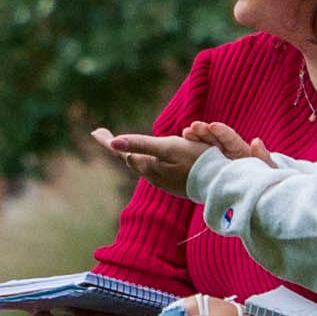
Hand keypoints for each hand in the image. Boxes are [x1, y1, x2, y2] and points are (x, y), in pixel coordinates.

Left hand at [85, 128, 209, 191]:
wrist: (221, 184)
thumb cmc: (195, 161)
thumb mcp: (167, 147)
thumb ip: (140, 144)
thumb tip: (114, 142)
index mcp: (148, 167)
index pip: (122, 152)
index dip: (108, 142)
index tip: (95, 132)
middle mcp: (153, 177)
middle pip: (130, 159)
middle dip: (118, 147)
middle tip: (104, 135)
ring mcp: (165, 182)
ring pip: (144, 165)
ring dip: (133, 153)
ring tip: (124, 146)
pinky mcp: (176, 184)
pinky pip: (157, 170)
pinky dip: (148, 160)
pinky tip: (149, 158)